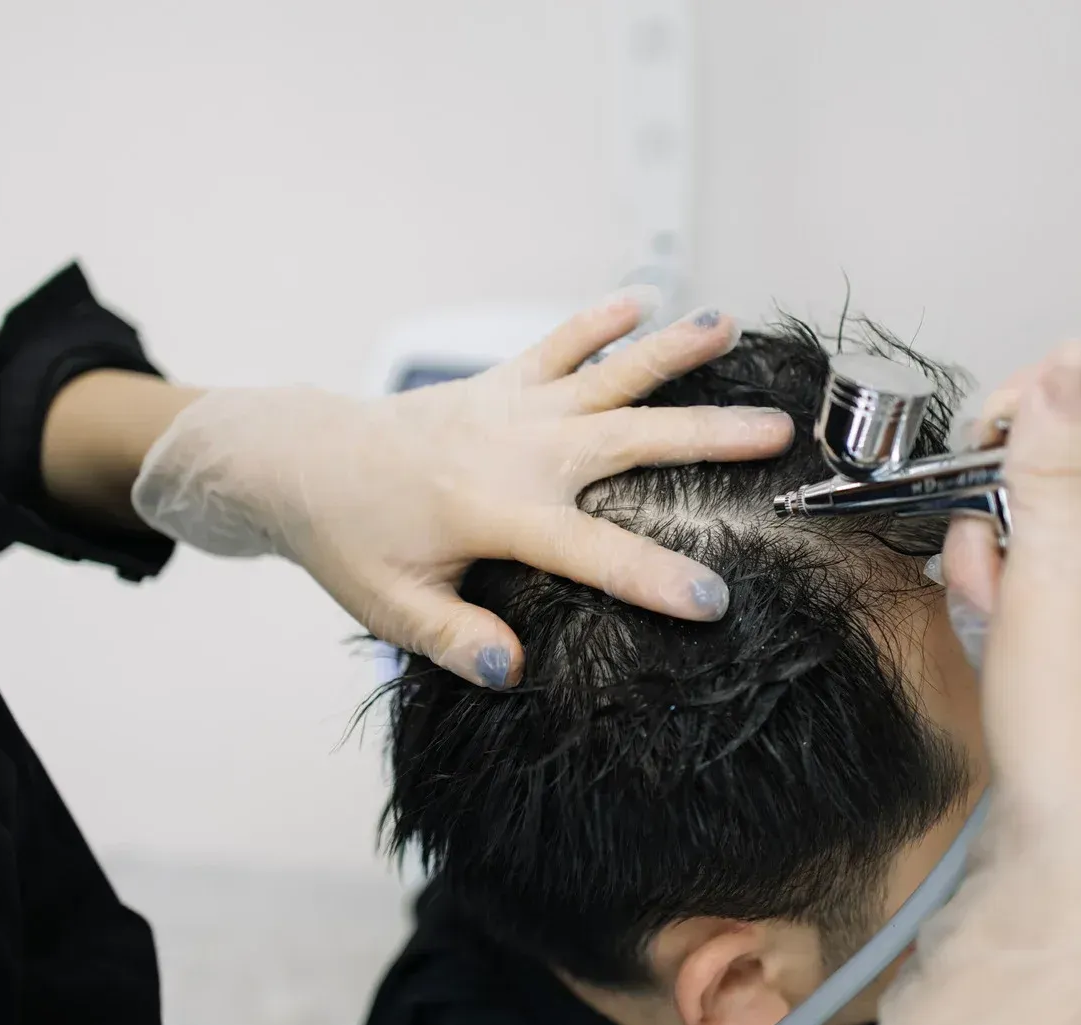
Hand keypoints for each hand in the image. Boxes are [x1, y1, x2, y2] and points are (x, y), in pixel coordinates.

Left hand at [129, 290, 793, 686]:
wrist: (304, 462)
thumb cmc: (350, 541)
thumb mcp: (390, 608)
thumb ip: (454, 640)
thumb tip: (516, 671)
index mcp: (494, 512)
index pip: (592, 552)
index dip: (654, 579)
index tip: (714, 600)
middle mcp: (515, 450)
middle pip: (627, 440)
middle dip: (706, 438)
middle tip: (776, 432)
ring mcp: (511, 408)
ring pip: (605, 376)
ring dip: (669, 352)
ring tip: (729, 326)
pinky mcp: (500, 384)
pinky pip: (556, 346)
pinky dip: (598, 321)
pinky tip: (645, 298)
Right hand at [943, 342, 1080, 880]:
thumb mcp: (1060, 562)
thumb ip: (1058, 454)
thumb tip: (1074, 349)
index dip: (1040, 408)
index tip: (987, 446)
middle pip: (1060, 461)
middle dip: (1000, 494)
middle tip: (995, 553)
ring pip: (1029, 520)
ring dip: (988, 550)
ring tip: (992, 608)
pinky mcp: (1077, 633)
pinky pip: (1023, 577)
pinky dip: (993, 593)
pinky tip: (992, 633)